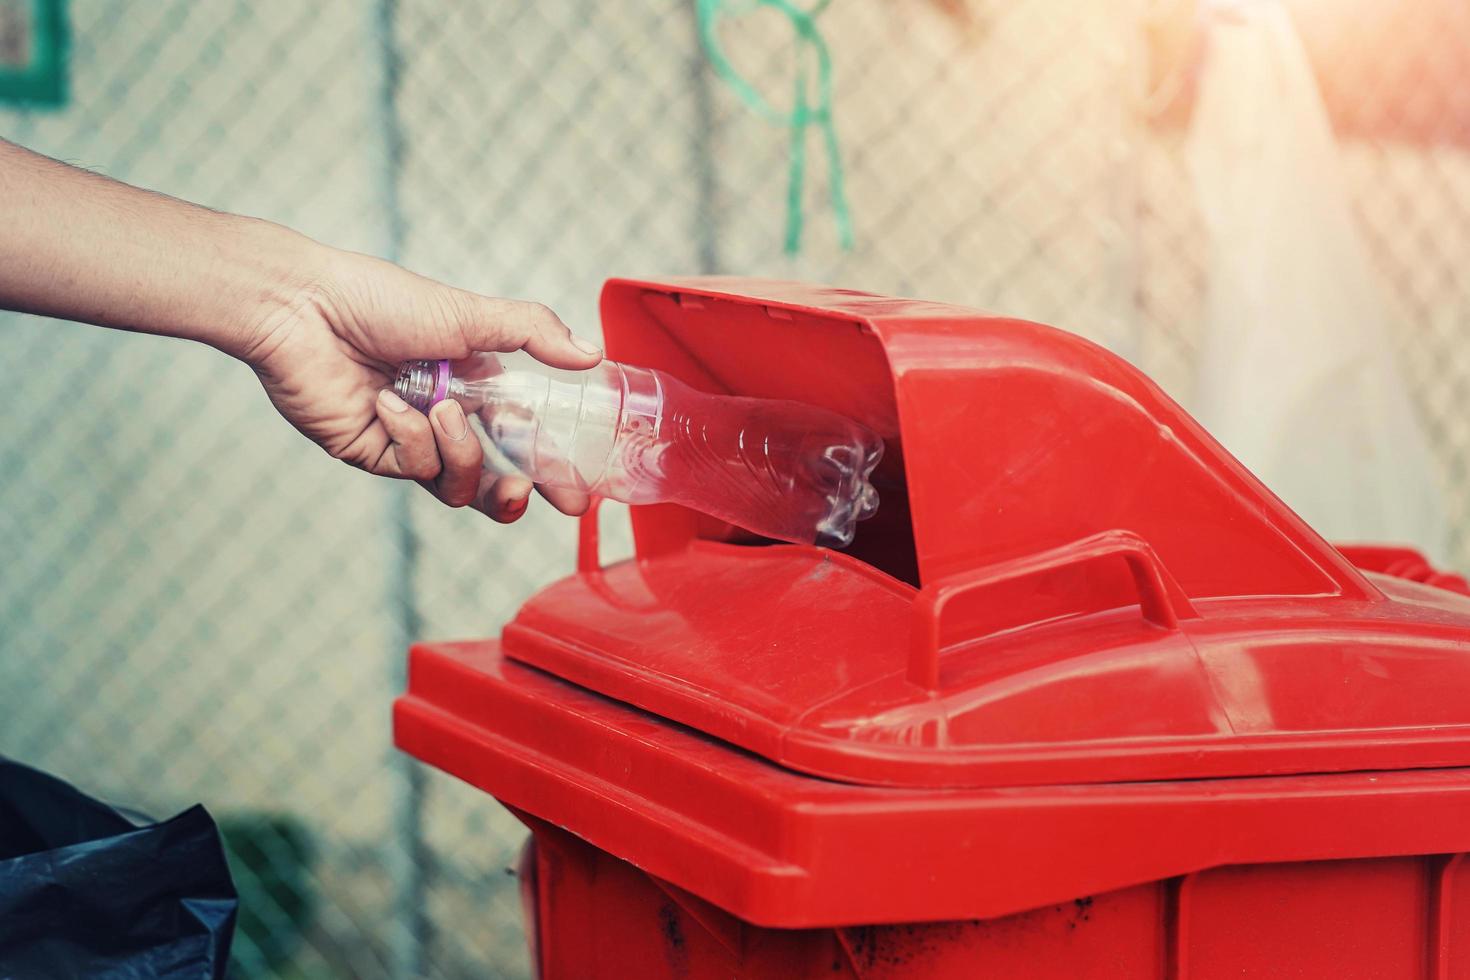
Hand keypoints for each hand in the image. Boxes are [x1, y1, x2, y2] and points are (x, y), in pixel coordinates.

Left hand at [241, 246, 601, 521]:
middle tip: (527, 492)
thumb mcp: (469, 313)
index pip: (523, 436)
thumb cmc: (380, 300)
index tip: (575, 494)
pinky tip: (389, 404)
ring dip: (459, 451)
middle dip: (514, 493)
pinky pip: (413, 469)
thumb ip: (534, 334)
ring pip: (457, 483)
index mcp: (473, 382)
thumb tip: (592, 353)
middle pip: (492, 477)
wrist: (304, 308)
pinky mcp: (372, 454)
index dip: (551, 467)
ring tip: (443, 411)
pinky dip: (410, 438)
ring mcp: (408, 440)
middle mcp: (443, 416)